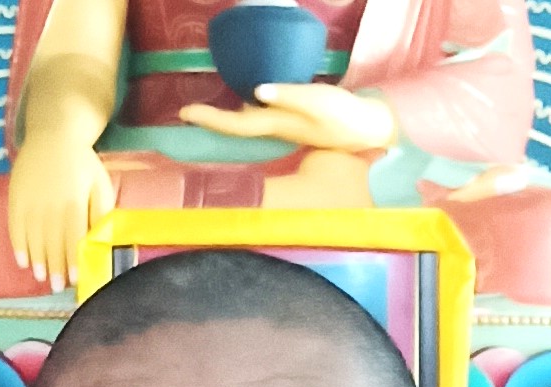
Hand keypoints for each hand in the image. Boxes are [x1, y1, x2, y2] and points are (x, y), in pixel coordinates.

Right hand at [8, 133, 117, 290]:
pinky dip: (18, 245)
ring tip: (41, 278)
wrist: (54, 134)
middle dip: (55, 267)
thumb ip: (101, 213)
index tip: (75, 280)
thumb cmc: (82, 164)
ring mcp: (30, 199)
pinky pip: (15, 225)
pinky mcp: (15, 195)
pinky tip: (23, 261)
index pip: (73, 238)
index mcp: (73, 201)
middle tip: (57, 287)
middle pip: (52, 241)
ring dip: (37, 260)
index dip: (73, 261)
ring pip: (33, 236)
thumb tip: (98, 242)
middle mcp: (50, 202)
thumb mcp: (100, 185)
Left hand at [180, 84, 395, 152]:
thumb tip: (257, 92)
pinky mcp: (291, 120)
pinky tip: (243, 100)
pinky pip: (259, 115)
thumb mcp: (317, 101)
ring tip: (204, 111)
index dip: (210, 119)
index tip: (184, 114)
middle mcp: (274, 127)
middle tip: (186, 111)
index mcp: (276, 123)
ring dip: (225, 118)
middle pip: (235, 125)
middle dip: (211, 119)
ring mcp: (282, 125)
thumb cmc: (343, 115)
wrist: (366, 129)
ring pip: (246, 122)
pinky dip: (245, 109)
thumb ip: (288, 96)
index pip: (235, 123)